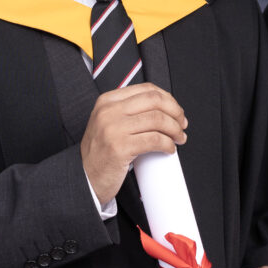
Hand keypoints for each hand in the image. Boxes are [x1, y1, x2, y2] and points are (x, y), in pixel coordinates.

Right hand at [80, 83, 186, 207]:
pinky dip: (168, 144)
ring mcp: (113, 129)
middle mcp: (109, 111)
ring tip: (178, 138)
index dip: (168, 99)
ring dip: (175, 130)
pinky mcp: (120, 148)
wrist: (85, 177)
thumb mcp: (108, 123)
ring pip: (158, 120)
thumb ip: (128, 112)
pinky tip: (169, 149)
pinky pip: (154, 140)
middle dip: (175, 112)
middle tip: (182, 125)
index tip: (176, 111)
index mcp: (107, 101)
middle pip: (155, 101)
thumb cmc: (100, 153)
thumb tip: (163, 109)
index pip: (146, 89)